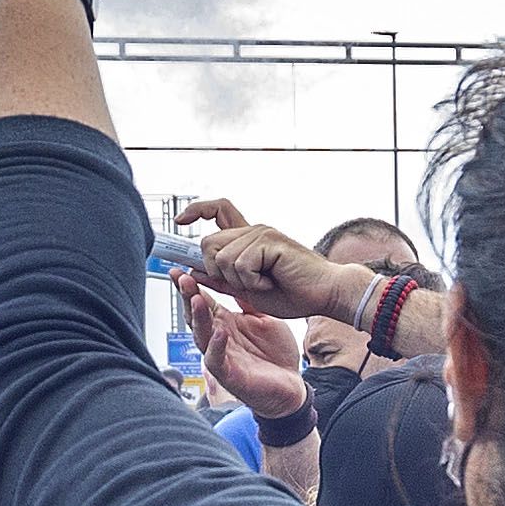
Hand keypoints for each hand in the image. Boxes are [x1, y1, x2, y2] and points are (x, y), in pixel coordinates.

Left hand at [172, 200, 367, 325]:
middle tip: (245, 282)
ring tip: (264, 282)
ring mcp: (261, 233)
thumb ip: (221, 278)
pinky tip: (271, 281)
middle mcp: (253, 230)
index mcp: (248, 239)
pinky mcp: (269, 240)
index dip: (196, 210)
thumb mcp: (246, 289)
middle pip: (207, 243)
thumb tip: (192, 270)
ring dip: (238, 280)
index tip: (180, 221)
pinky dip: (252, 282)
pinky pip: (240, 264)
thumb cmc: (292, 293)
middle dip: (216, 270)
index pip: (217, 210)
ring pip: (221, 257)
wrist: (324, 296)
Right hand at [174, 273, 307, 417]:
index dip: (192, 286)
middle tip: (182, 277)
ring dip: (197, 318)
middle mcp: (218, 339)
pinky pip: (217, 360)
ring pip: (201, 336)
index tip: (181, 268)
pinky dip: (216, 346)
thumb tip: (236, 277)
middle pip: (196, 315)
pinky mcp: (230, 375)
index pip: (203, 301)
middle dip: (188, 296)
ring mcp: (222, 357)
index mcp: (225, 323)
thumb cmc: (277, 355)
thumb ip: (248, 302)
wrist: (292, 387)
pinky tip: (219, 332)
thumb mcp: (265, 319)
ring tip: (196, 299)